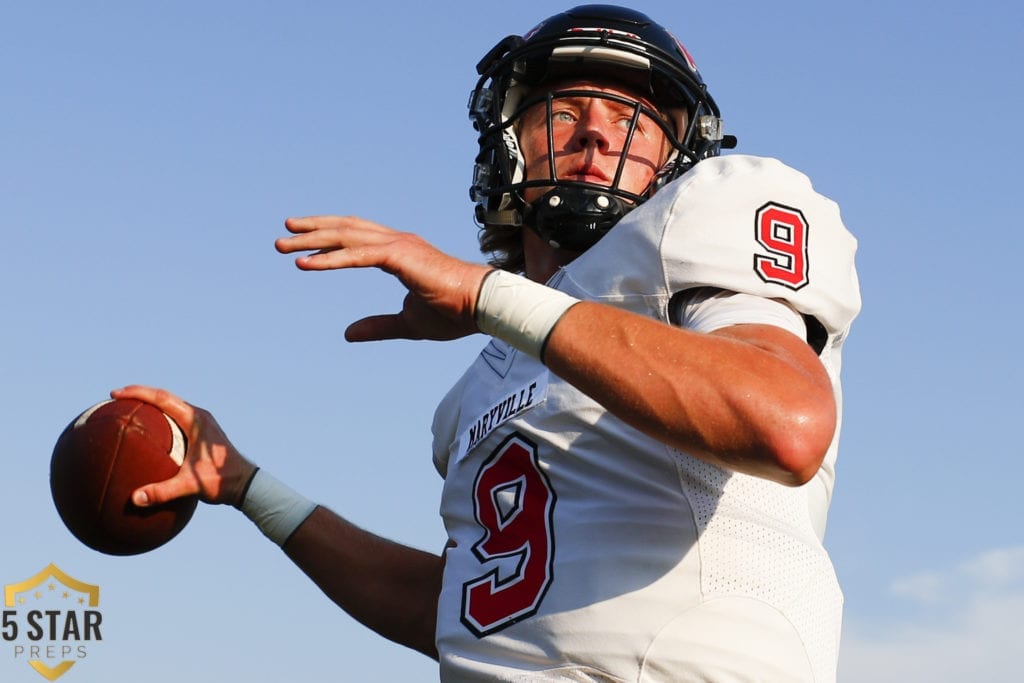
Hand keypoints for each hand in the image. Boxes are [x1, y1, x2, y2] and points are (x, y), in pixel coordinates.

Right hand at [110, 385, 256, 506]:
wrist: (246, 484)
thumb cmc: (222, 481)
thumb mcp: (190, 485)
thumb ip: (163, 492)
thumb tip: (135, 499)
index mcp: (196, 420)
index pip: (162, 398)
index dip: (138, 393)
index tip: (116, 394)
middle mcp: (199, 416)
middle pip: (165, 397)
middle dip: (140, 394)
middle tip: (116, 397)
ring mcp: (202, 423)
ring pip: (171, 405)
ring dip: (151, 403)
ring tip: (128, 407)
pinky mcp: (202, 432)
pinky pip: (176, 416)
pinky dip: (160, 416)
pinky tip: (148, 427)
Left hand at [275, 216, 492, 341]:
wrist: (483, 306)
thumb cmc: (455, 313)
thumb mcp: (408, 323)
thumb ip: (378, 326)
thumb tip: (347, 333)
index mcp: (400, 253)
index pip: (358, 237)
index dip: (330, 238)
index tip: (304, 243)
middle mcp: (397, 242)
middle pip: (347, 229)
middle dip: (314, 230)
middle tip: (284, 235)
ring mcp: (399, 246)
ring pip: (347, 236)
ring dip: (313, 239)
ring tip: (285, 245)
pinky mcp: (401, 257)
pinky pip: (358, 255)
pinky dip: (331, 258)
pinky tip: (307, 264)